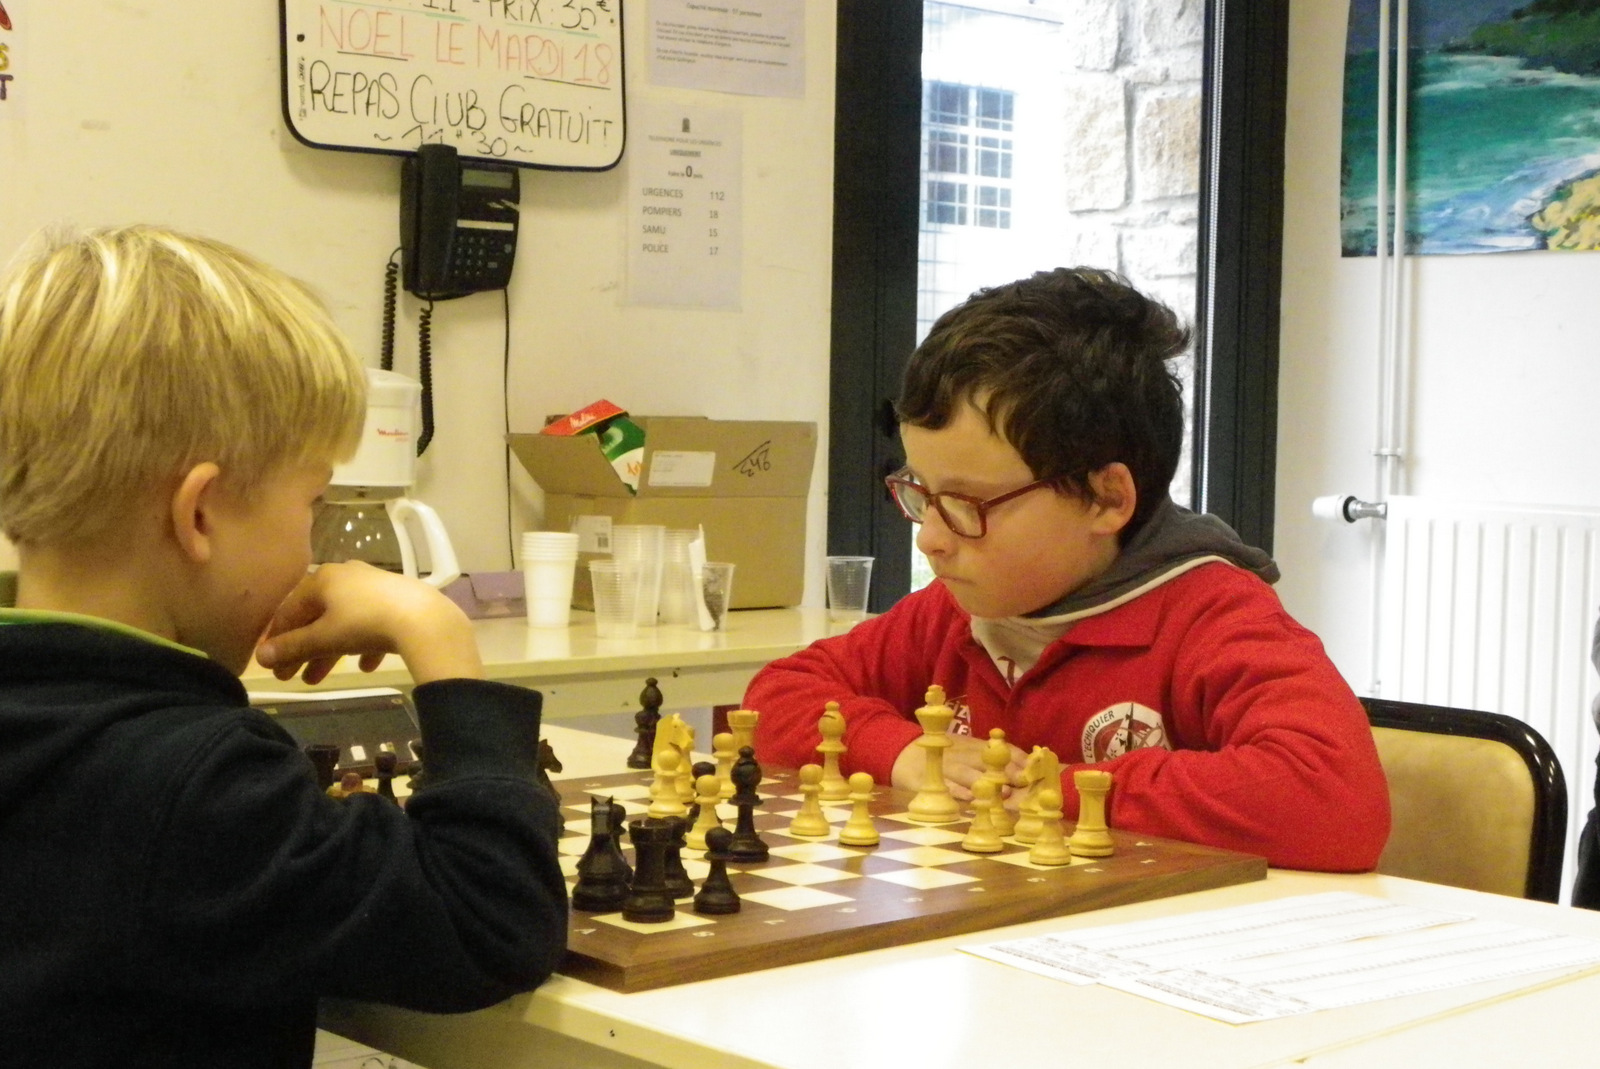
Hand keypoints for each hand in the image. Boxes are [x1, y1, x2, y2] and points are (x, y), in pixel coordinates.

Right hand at [256, 561, 482, 685]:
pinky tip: (366, 666)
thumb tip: (261, 658)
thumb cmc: (364, 623)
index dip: (277, 638)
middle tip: (290, 678)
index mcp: (324, 579)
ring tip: (317, 680)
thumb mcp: (324, 638)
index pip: (290, 610)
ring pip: (343, 624)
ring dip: (329, 653)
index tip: (270, 664)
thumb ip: (292, 647)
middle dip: (302, 651)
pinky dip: (364, 646)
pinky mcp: (397, 602)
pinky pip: (373, 625)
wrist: (423, 618)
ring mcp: (374, 588)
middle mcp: (347, 577)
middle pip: (317, 618)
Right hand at [889, 733, 1026, 801]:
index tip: (1034, 769)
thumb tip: (1025, 771)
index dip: (1018, 759)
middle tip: (1024, 782)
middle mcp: (962, 754)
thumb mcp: (968, 751)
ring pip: (967, 773)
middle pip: (987, 761)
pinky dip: (958, 792)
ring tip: (1003, 793)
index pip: (1001, 749)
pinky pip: (945, 786)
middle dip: (1006, 771)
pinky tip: (970, 799)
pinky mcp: (930, 780)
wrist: (903, 752)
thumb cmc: (945, 756)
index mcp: (974, 746)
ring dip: (986, 782)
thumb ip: (992, 759)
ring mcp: (946, 767)